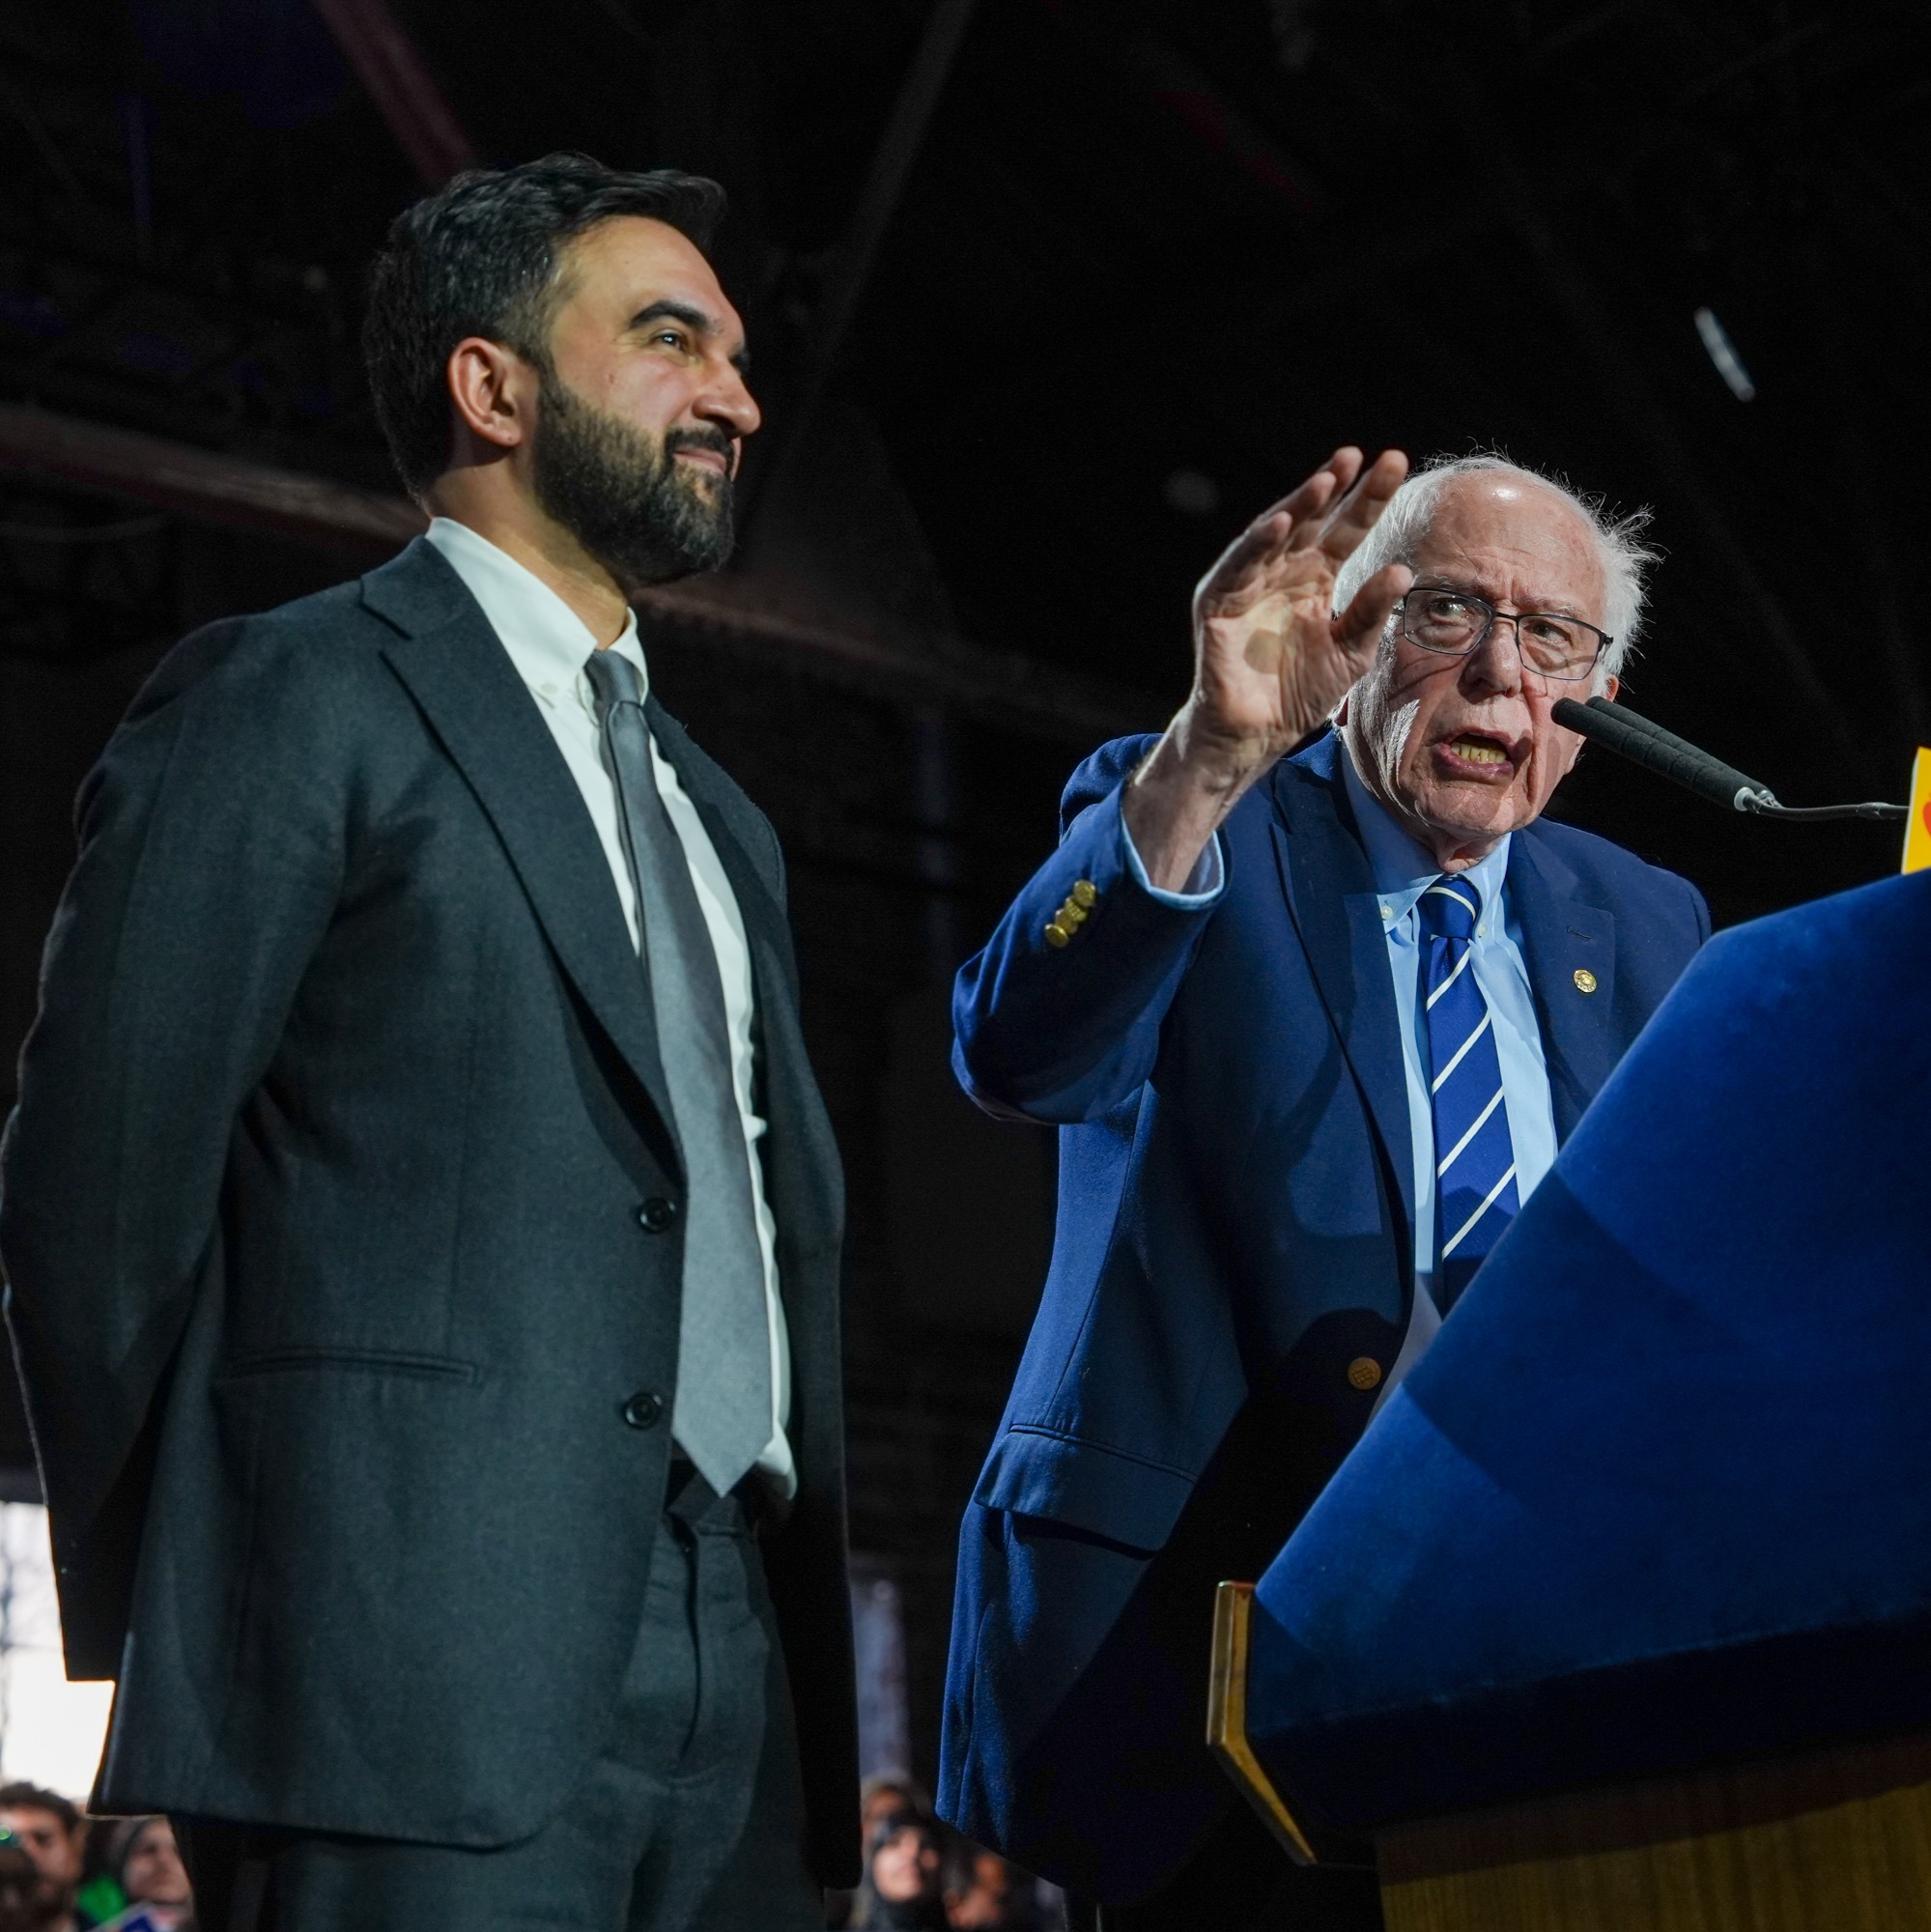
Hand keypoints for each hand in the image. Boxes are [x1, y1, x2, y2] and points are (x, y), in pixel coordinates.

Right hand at [1186, 445, 1412, 776]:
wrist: (1256, 734)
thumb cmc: (1299, 693)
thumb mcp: (1350, 652)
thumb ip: (1370, 612)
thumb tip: (1401, 570)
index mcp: (1316, 578)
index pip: (1347, 529)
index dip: (1369, 498)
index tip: (1395, 465)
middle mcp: (1284, 572)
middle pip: (1314, 520)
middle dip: (1336, 488)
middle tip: (1363, 456)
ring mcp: (1250, 583)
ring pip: (1275, 533)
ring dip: (1298, 504)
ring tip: (1327, 479)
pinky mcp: (1218, 601)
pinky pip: (1239, 566)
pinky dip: (1256, 544)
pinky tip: (1280, 523)